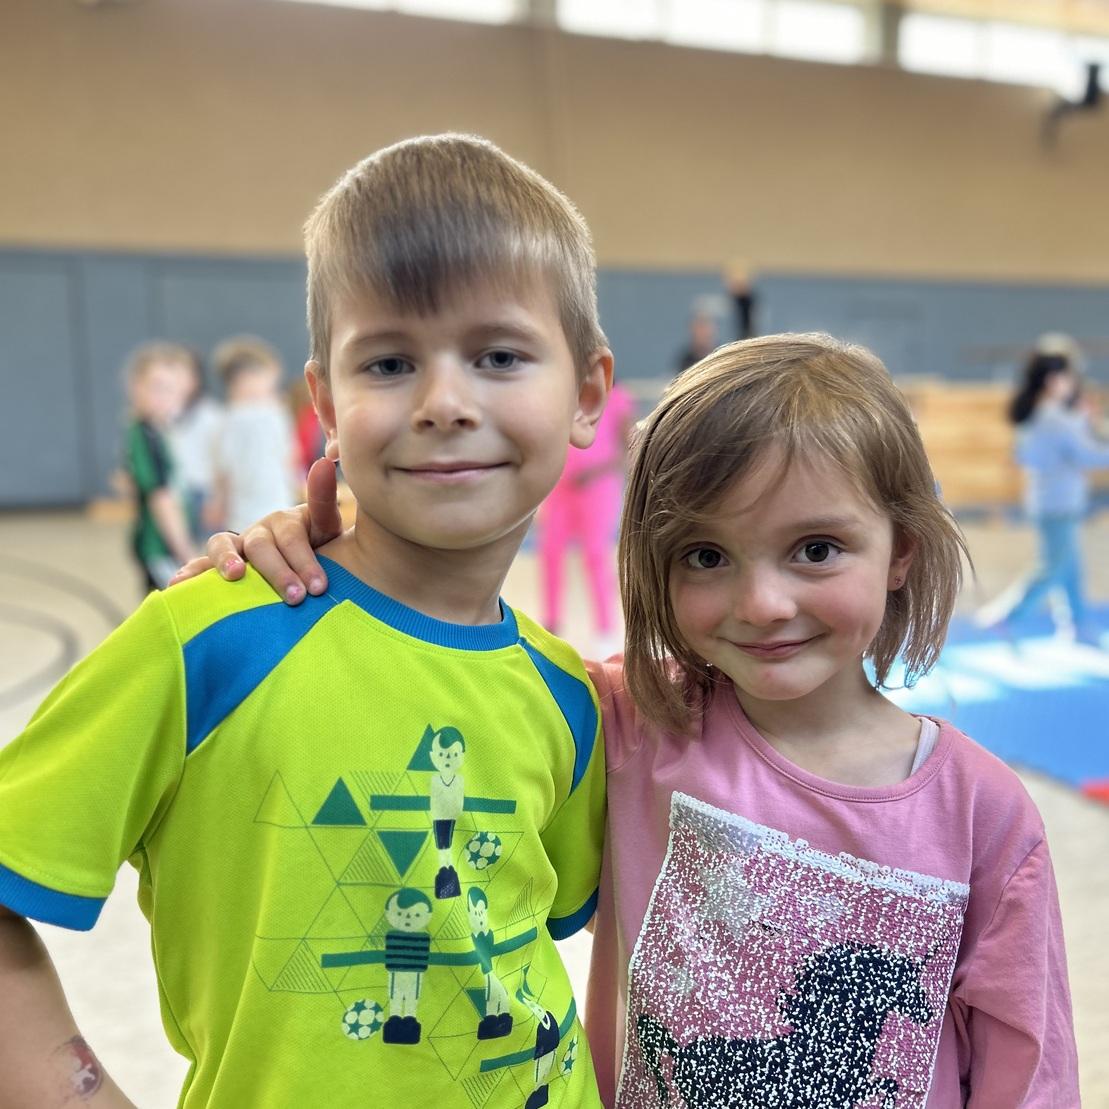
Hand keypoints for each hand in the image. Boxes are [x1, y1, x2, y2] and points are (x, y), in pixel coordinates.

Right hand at [170, 458, 341, 603]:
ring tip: (234, 575)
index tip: (318, 586)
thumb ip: (324, 500)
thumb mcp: (327, 526)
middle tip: (295, 597)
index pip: (291, 537)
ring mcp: (236, 549)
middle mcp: (257, 532)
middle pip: (260, 546)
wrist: (308, 566)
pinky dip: (189, 573)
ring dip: (224, 559)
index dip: (303, 560)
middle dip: (277, 572)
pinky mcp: (220, 569)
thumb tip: (325, 463)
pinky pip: (201, 567)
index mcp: (282, 522)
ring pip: (221, 546)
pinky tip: (177, 584)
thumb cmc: (319, 546)